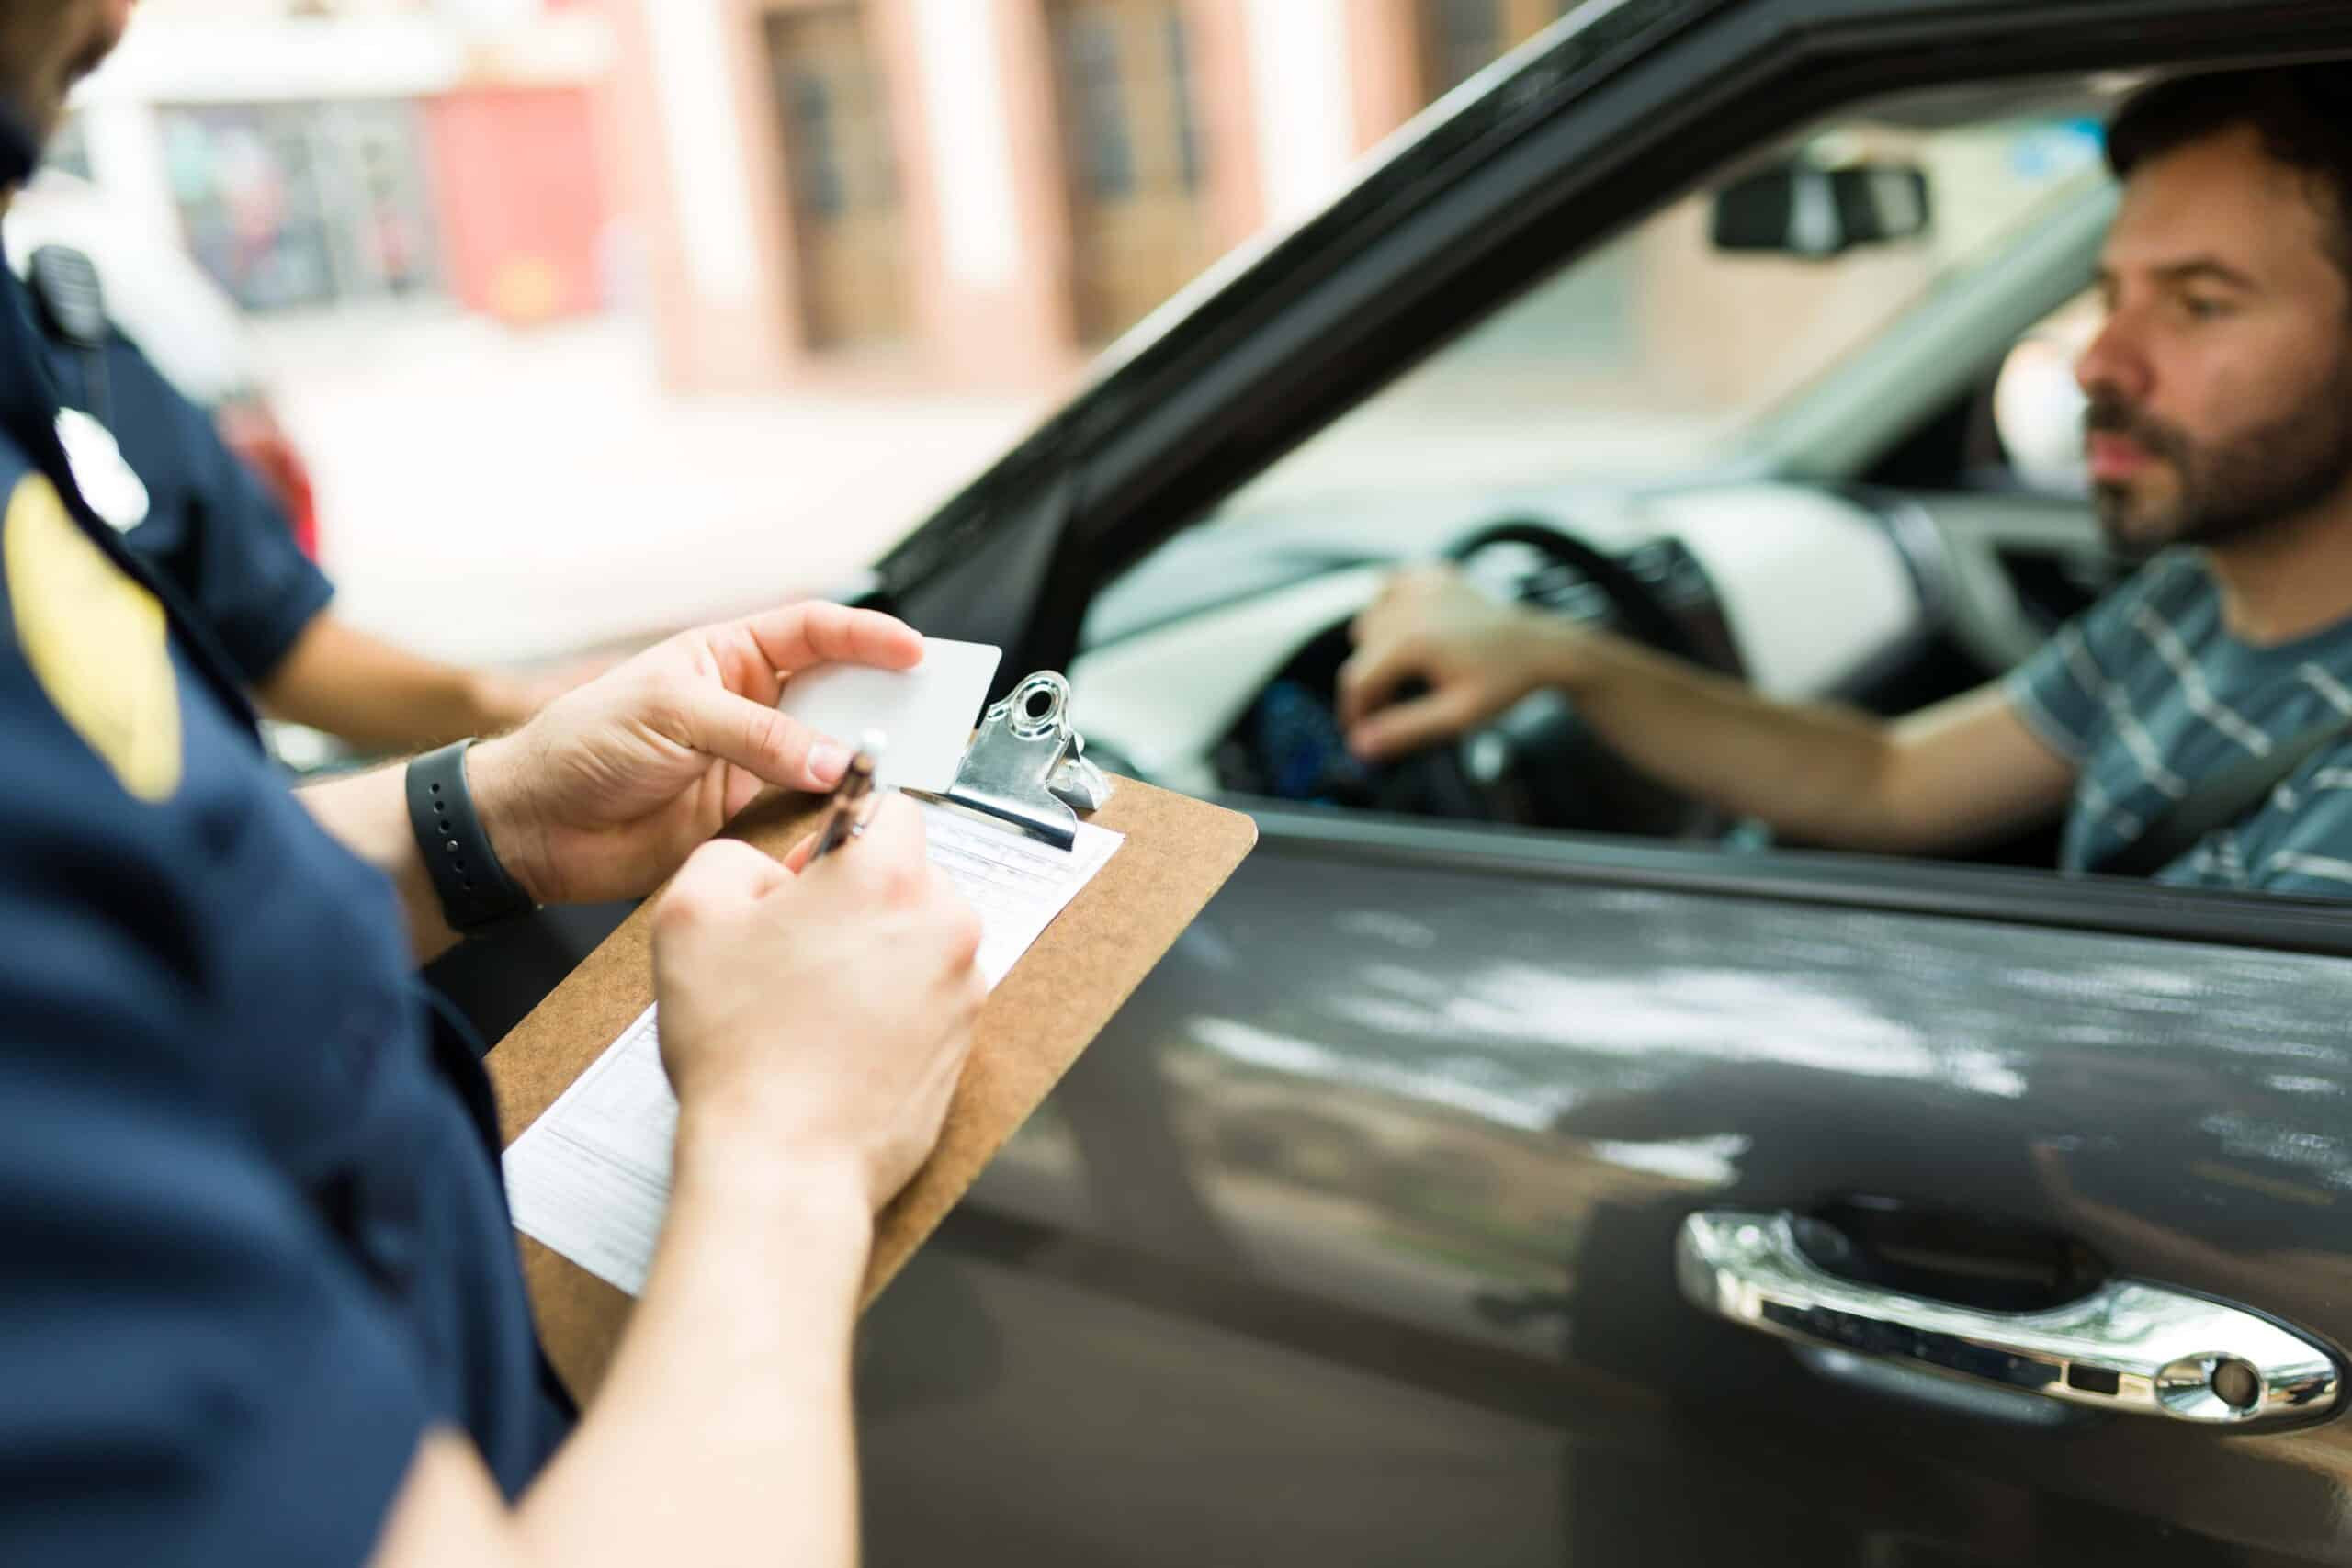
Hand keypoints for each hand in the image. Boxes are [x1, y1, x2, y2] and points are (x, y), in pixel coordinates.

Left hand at [469, 602, 921, 905]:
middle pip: (837, 692)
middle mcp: (750, 706)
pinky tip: (857, 812)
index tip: (914, 651)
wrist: (538, 826)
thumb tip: (832, 760)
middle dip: (884, 699)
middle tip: (931, 711)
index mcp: (728, 658)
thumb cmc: (584, 744)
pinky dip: (835, 812)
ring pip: (830, 754)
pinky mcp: (749, 817)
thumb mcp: (672, 716)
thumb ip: (757, 736)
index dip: (867, 637)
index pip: (813, 633)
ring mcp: (753, 762)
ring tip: (904, 765)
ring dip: (865, 760)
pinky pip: (808, 809)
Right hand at [651, 797, 984, 1210]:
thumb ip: (730, 858)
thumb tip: (766, 870)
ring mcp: (963, 989)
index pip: (890, 806)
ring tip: (813, 1005)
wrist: (783, 1162)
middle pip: (910, 877)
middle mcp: (944, 925)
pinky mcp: (965, 1044)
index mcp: (887, 877)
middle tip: (796, 948)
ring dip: (878, 954)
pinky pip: (930, 998)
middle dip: (859, 898)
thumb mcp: (689, 916)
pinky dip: (894, 1007)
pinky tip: (839, 1042)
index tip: (804, 879)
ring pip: (921, 939)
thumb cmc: (740, 1048)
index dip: (836, 835)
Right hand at [1337, 566, 1582, 760]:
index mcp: (1413, 640)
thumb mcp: (1457, 716)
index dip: (1354, 712)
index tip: (1362, 734)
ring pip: (1369, 620)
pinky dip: (1389, 608)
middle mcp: (1412, 605)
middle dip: (1370, 686)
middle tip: (1393, 709)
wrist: (1542, 647)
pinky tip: (1408, 629)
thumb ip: (1405, 730)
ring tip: (1408, 672)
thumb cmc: (1505, 681)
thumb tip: (1361, 746)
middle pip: (1361, 653)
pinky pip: (1389, 587)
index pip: (1358, 681)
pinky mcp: (1433, 575)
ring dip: (1377, 648)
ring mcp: (1422, 585)